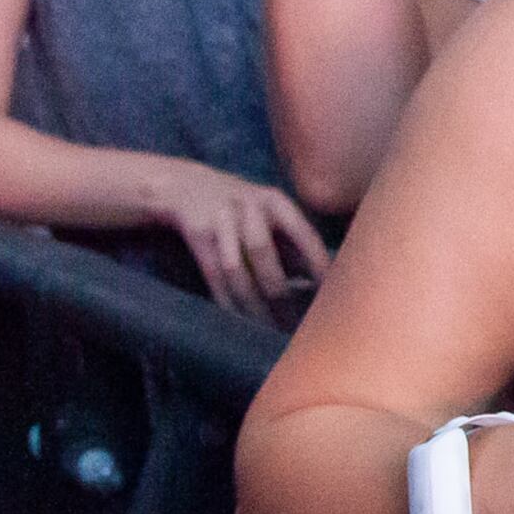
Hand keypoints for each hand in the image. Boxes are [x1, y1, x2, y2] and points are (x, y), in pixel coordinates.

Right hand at [146, 157, 331, 315]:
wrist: (182, 185)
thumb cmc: (239, 209)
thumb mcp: (267, 215)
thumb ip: (290, 245)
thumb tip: (317, 286)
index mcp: (275, 201)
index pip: (304, 235)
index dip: (318, 265)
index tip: (330, 294)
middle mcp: (248, 206)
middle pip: (263, 252)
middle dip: (278, 291)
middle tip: (293, 322)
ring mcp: (219, 218)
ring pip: (235, 269)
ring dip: (251, 303)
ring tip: (267, 329)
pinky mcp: (197, 233)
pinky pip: (213, 274)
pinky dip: (226, 300)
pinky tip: (238, 321)